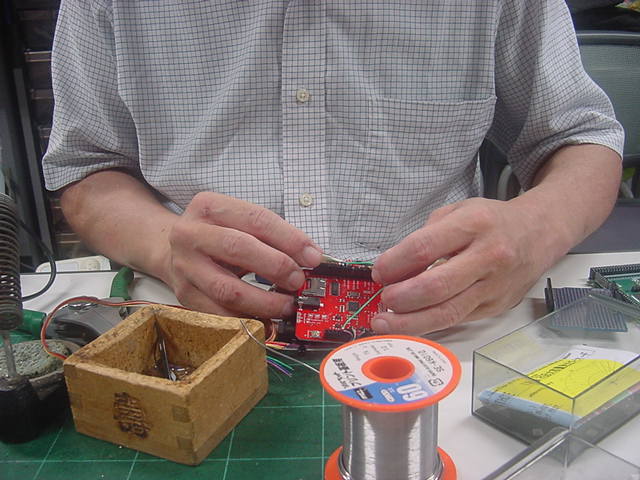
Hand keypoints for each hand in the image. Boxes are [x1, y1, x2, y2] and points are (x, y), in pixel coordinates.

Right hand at [161, 192, 322, 317]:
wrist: (173, 251)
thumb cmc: (217, 235)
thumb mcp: (239, 223)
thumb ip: (273, 236)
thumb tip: (311, 257)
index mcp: (208, 206)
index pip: (256, 219)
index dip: (289, 239)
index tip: (313, 257)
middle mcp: (190, 233)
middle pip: (238, 248)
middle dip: (276, 266)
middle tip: (298, 280)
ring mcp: (184, 266)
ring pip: (227, 288)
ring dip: (264, 301)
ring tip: (286, 305)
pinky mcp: (184, 294)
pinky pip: (219, 313)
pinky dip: (247, 320)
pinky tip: (266, 321)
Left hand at [370, 197, 563, 334]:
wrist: (539, 233)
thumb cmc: (491, 221)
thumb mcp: (457, 212)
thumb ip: (426, 237)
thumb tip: (394, 270)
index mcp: (474, 225)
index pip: (424, 248)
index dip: (394, 264)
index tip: (379, 272)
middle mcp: (488, 256)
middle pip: (436, 286)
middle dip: (401, 298)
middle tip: (382, 300)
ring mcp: (495, 286)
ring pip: (448, 312)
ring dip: (410, 322)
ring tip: (385, 322)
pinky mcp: (497, 306)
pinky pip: (458, 319)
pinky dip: (430, 324)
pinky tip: (411, 323)